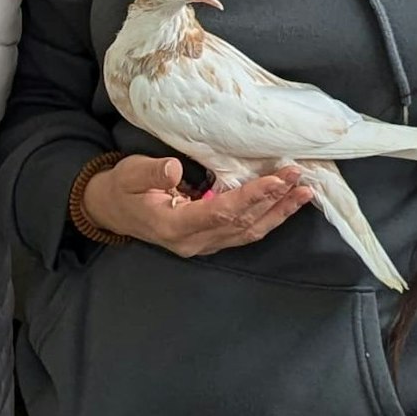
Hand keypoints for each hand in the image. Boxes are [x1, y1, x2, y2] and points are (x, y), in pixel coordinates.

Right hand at [84, 156, 312, 257]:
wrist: (112, 210)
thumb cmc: (122, 188)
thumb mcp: (129, 173)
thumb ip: (151, 172)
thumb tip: (174, 170)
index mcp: (173, 226)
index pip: (221, 212)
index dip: (251, 197)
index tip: (276, 180)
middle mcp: (193, 242)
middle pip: (243, 224)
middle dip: (274, 201)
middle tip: (300, 178)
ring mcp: (203, 245)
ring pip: (249, 232)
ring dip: (278, 213)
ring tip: (304, 193)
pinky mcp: (210, 240)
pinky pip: (244, 231)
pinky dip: (267, 217)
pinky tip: (284, 204)